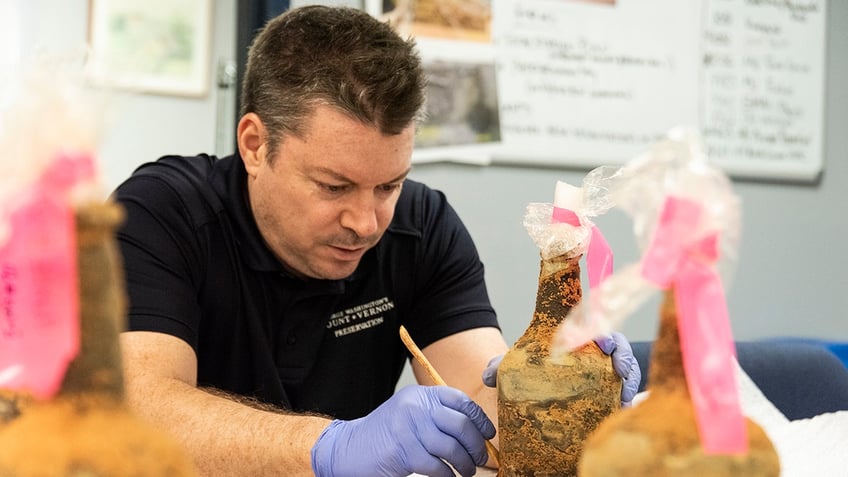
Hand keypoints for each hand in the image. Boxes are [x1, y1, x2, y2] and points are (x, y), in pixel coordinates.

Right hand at [311, 385, 494, 476]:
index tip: (488, 434)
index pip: (460, 400)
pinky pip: (437, 466)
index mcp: (420, 395)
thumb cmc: (385, 435)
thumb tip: (475, 432)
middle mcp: (415, 407)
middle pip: (460, 424)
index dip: (479, 418)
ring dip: (464, 464)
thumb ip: (436, 416)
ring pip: (451, 447)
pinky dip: (447, 475)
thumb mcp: (410, 414)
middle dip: (476, 446)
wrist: (349, 448)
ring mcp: (408, 428)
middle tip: (481, 459)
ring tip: (466, 472)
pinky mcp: (403, 452)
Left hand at [481, 331, 640, 405]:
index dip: (604, 331)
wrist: (537, 389)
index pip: (595, 325)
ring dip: (631, 380)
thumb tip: (487, 375)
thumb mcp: (516, 366)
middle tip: (620, 371)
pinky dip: (628, 398)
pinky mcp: (612, 391)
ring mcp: (607, 371)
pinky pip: (626, 390)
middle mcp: (596, 351)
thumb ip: (502, 366)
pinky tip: (624, 409)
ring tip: (626, 397)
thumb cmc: (533, 368)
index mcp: (576, 335)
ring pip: (628, 368)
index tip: (604, 342)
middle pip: (619, 346)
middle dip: (624, 356)